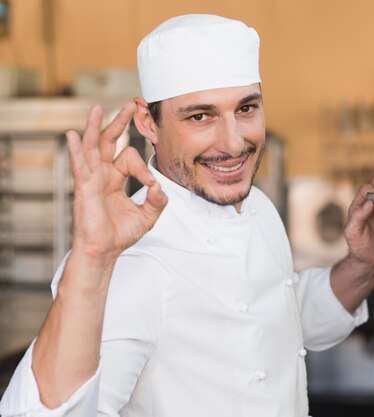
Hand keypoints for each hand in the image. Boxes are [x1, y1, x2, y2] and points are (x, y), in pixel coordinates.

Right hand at [66, 102, 167, 265]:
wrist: (105, 250)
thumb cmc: (120, 234)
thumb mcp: (148, 215)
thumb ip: (157, 200)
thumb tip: (160, 186)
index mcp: (115, 178)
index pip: (130, 158)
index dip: (144, 168)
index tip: (152, 186)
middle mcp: (102, 174)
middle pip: (109, 141)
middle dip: (119, 122)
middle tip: (130, 105)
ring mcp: (91, 179)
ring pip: (93, 147)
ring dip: (96, 126)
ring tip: (98, 108)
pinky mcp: (84, 187)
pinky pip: (79, 165)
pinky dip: (76, 149)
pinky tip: (72, 135)